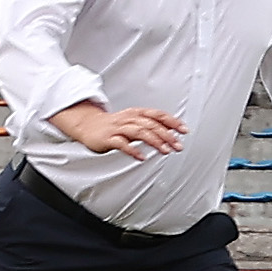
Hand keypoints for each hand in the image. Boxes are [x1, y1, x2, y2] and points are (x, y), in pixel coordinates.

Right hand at [55, 102, 185, 158]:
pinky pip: (122, 144)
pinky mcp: (108, 138)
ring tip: (165, 151)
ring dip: (154, 141)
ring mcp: (118, 128)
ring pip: (139, 132)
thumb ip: (151, 125)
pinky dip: (133, 150)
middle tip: (178, 145)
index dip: (172, 122)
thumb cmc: (114, 125)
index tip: (184, 130)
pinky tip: (142, 157)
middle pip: (151, 124)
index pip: (158, 115)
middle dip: (167, 135)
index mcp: (137, 113)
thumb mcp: (134, 121)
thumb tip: (172, 132)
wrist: (88, 125)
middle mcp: (129, 118)